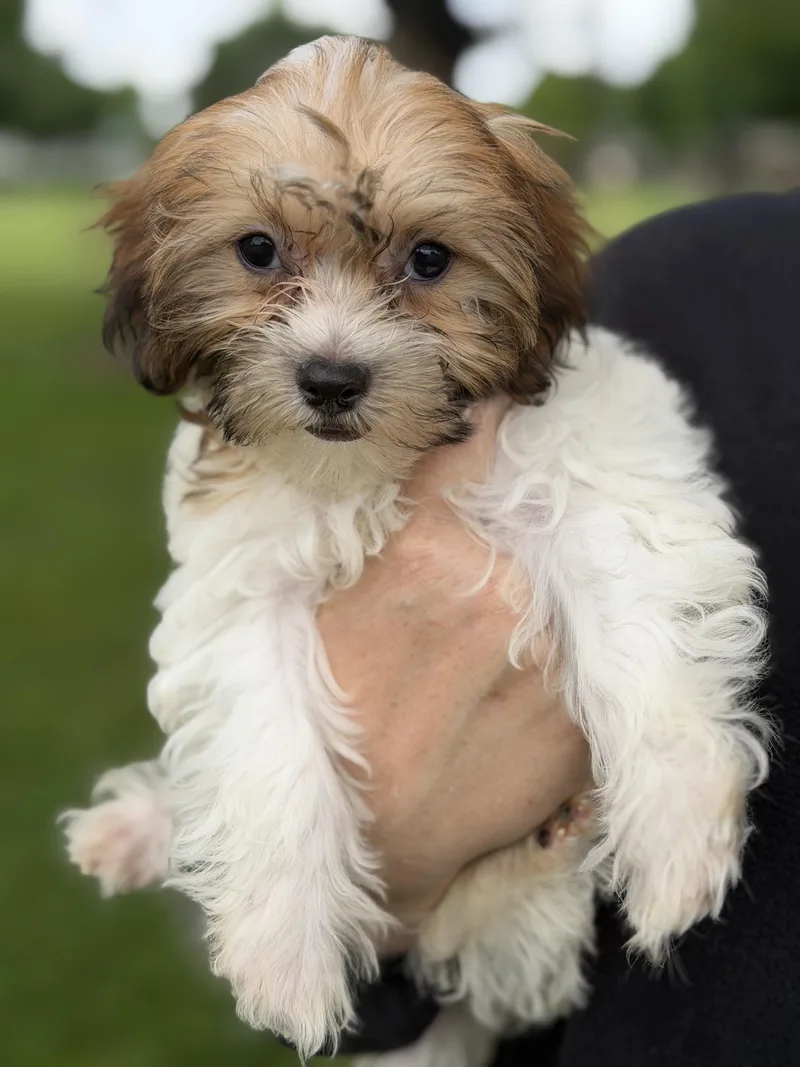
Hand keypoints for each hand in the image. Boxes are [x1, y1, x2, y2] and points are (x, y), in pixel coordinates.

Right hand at [317, 400, 590, 951]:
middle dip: (504, 527)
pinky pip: (576, 659)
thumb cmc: (320, 715)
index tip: (491, 427)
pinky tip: (495, 696)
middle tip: (465, 573)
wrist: (363, 845)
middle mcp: (504, 592)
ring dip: (529, 597)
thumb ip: (373, 517)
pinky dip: (547, 661)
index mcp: (427, 548)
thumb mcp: (315, 599)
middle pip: (527, 516)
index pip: (482, 441)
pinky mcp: (582, 722)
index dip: (486, 431)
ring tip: (473, 649)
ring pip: (557, 587)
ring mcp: (552, 659)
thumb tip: (432, 443)